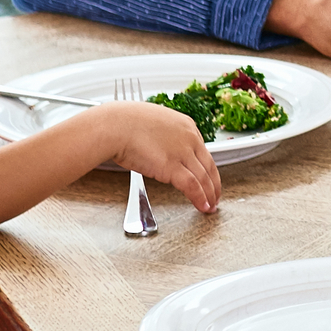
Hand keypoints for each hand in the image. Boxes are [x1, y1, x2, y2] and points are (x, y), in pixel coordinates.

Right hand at [91, 100, 224, 213]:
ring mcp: (182, 152)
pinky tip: (202, 206)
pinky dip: (200, 198)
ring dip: (210, 195)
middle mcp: (189, 138)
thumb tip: (162, 149)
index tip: (209, 177)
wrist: (114, 126)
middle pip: (208, 165)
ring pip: (204, 177)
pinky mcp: (173, 167)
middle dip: (214, 184)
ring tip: (211, 206)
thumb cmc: (124, 123)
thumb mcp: (154, 124)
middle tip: (216, 195)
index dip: (207, 168)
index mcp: (186, 125)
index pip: (203, 150)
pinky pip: (192, 186)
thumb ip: (164, 136)